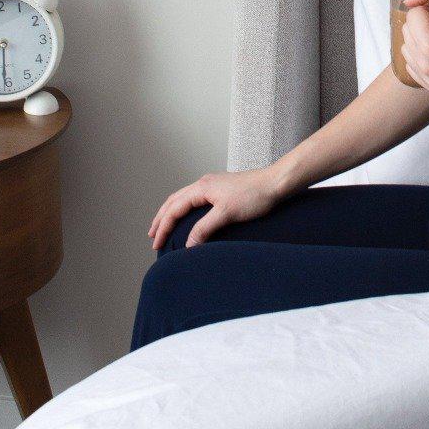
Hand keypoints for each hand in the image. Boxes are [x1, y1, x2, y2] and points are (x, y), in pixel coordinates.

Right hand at [147, 168, 285, 249]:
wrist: (276, 183)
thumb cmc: (254, 196)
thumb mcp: (227, 214)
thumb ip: (204, 228)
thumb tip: (188, 245)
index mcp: (202, 187)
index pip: (174, 208)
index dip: (163, 227)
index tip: (155, 243)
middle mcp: (204, 183)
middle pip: (175, 201)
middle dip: (162, 218)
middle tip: (152, 235)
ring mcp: (214, 185)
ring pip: (184, 199)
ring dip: (172, 212)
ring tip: (165, 226)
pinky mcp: (223, 189)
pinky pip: (196, 199)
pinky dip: (186, 210)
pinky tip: (190, 218)